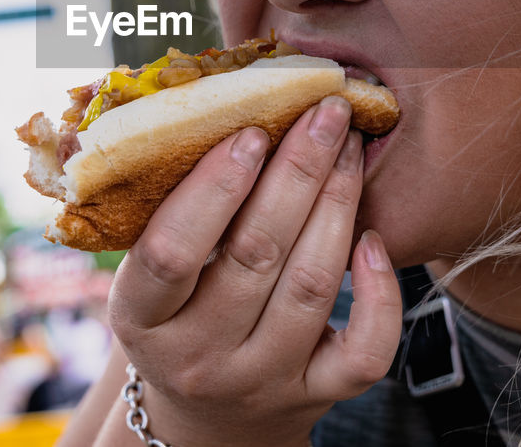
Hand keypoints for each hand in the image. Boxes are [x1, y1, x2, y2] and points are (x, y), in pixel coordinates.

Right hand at [108, 96, 402, 446]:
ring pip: (311, 287)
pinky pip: (364, 352)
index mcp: (140, 319)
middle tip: (323, 113)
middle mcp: (198, 357)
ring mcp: (261, 382)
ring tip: (349, 147)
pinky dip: (380, 294)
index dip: (214, 187)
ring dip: (337, 205)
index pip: (172, 252)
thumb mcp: (149, 274)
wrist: (204, 417)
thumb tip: (221, 106)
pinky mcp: (314, 395)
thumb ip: (172, 211)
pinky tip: (374, 239)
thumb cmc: (176, 313)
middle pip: (254, 255)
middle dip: (296, 172)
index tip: (251, 130)